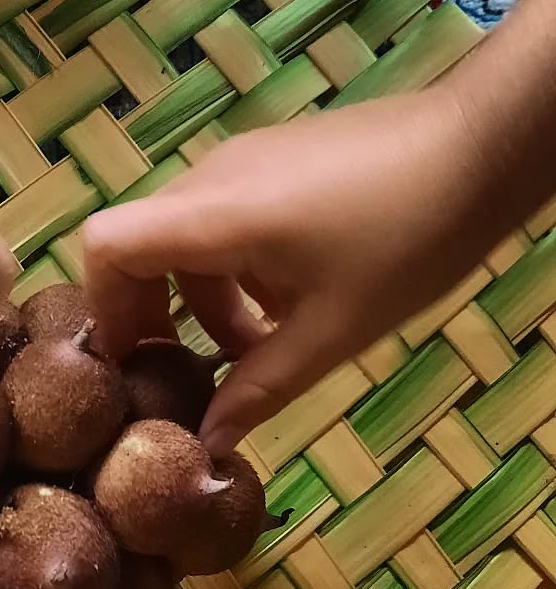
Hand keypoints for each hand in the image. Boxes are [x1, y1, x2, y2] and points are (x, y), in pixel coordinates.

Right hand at [81, 90, 503, 456]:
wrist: (486, 143)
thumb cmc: (410, 240)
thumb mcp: (332, 332)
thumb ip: (258, 390)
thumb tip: (209, 445)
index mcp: (215, 216)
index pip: (106, 244)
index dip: (103, 307)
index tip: (133, 360)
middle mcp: (211, 179)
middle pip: (138, 247)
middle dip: (150, 316)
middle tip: (183, 372)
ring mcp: (241, 163)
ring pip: (182, 239)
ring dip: (198, 301)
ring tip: (249, 351)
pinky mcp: (271, 160)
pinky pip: (219, 220)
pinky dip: (227, 271)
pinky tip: (281, 305)